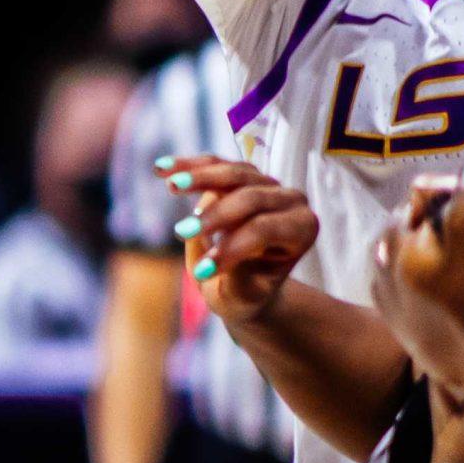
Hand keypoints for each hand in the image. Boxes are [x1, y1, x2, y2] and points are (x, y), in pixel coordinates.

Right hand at [158, 155, 318, 326]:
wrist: (245, 285)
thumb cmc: (248, 294)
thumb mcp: (244, 298)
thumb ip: (236, 280)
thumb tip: (213, 260)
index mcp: (302, 230)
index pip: (266, 230)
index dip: (232, 247)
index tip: (199, 271)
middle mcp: (290, 200)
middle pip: (251, 197)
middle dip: (215, 214)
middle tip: (181, 232)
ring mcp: (267, 183)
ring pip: (233, 172)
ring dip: (200, 177)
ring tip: (171, 185)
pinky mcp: (243, 174)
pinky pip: (214, 164)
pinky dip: (188, 166)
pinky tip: (161, 167)